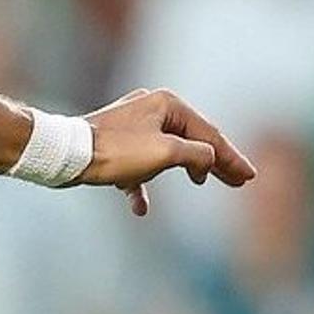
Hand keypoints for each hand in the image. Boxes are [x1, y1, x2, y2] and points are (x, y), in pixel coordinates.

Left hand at [82, 89, 255, 217]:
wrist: (65, 154)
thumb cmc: (115, 151)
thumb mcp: (166, 152)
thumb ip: (196, 155)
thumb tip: (207, 161)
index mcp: (168, 104)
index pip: (209, 134)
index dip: (231, 157)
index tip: (248, 177)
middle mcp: (151, 109)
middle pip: (191, 140)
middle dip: (213, 162)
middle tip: (237, 182)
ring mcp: (131, 126)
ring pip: (165, 152)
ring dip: (182, 169)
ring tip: (199, 184)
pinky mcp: (113, 145)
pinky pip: (134, 168)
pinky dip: (140, 187)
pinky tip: (141, 209)